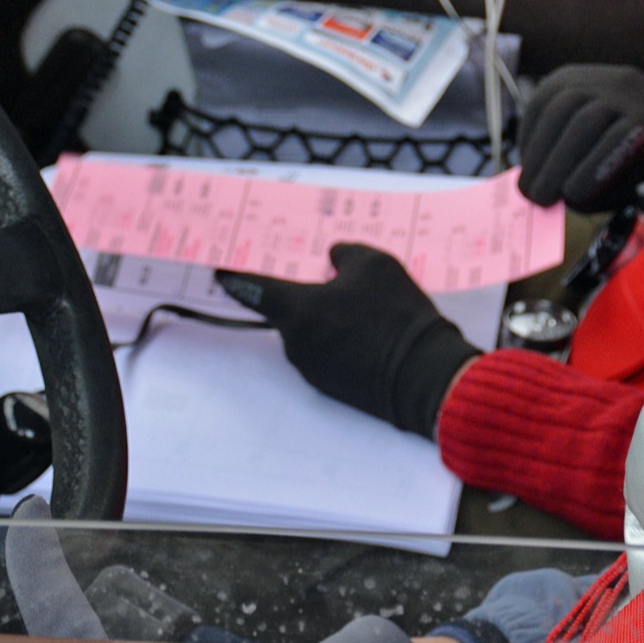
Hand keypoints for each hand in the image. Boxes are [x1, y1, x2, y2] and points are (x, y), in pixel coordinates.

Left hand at [215, 244, 478, 438]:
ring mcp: (312, 369)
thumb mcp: (376, 264)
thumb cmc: (396, 315)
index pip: (254, 290)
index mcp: (297, 310)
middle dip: (308, 298)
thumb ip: (346, 254)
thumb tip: (333, 258)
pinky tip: (372, 334)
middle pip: (290, 312)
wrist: (424, 374)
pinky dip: (340, 342)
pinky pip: (327, 355)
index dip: (236, 278)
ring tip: (368, 311)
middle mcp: (296, 343)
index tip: (219, 273)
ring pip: (311, 334)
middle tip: (337, 284)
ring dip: (328, 321)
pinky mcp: (331, 388)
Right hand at [517, 64, 643, 211]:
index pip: (622, 138)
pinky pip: (539, 105)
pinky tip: (529, 163)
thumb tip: (560, 198)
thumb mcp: (633, 178)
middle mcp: (624, 86)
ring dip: (537, 154)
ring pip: (557, 111)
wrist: (634, 112)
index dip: (594, 168)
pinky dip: (529, 138)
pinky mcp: (563, 77)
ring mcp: (591, 77)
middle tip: (540, 198)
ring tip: (529, 187)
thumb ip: (603, 190)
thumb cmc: (634, 158)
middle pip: (585, 122)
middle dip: (557, 164)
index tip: (571, 197)